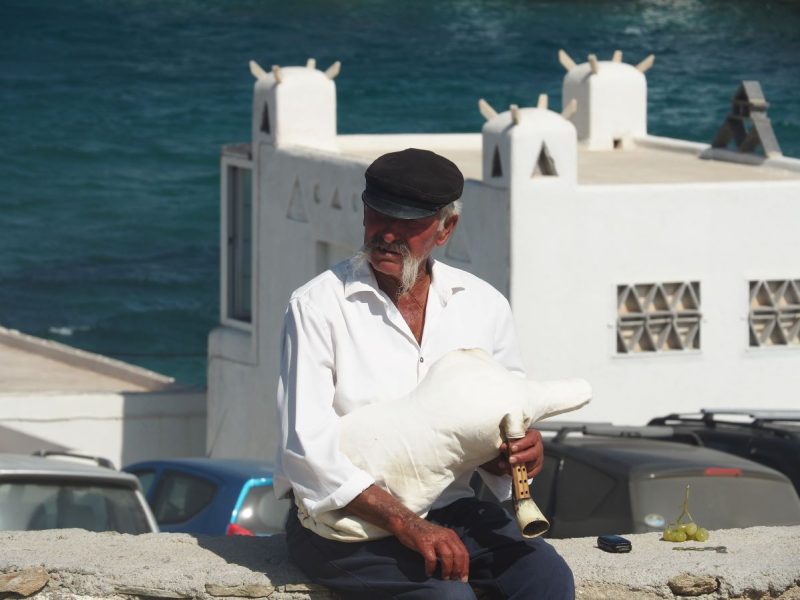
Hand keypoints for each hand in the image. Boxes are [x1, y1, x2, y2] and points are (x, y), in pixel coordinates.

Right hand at [345, 485, 468, 580]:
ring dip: (447, 570)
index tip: (463, 578)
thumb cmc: (424, 534)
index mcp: (451, 535)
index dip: (465, 567)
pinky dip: (431, 568)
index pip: (464, 552)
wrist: (407, 523)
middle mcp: (445, 535)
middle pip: (458, 555)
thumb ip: (449, 547)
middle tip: (454, 579)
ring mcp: (434, 538)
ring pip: (447, 557)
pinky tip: (428, 573)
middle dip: (458, 570)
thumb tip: (458, 566)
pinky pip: (431, 559)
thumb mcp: (441, 537)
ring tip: (444, 577)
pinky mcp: (423, 543)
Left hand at [480, 428, 543, 477]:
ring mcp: (539, 457)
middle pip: (534, 453)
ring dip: (519, 468)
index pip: (531, 439)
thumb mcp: (510, 438)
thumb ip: (507, 441)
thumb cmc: (513, 440)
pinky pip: (532, 473)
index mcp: (533, 436)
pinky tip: (513, 474)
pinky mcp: (537, 467)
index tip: (512, 448)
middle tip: (510, 460)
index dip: (522, 444)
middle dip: (521, 457)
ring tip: (507, 469)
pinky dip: (522, 474)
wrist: (515, 447)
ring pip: (533, 464)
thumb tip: (504, 447)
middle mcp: (538, 446)